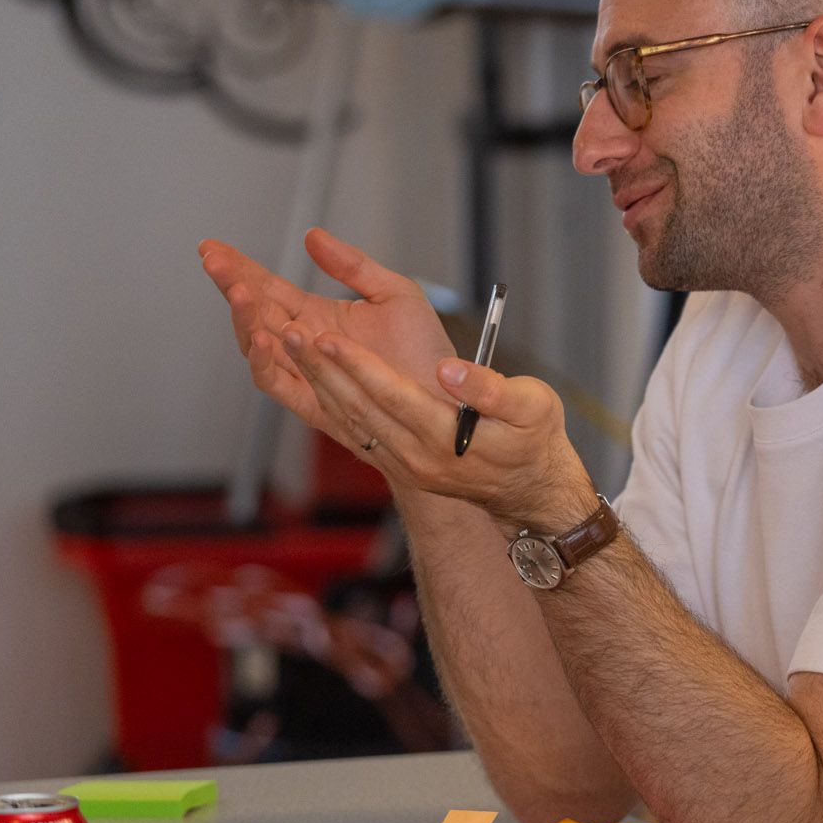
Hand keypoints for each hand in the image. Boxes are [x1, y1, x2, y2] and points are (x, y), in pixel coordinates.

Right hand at [199, 228, 457, 435]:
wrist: (448, 399)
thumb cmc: (425, 352)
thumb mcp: (395, 294)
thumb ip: (353, 265)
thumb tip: (312, 236)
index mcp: (318, 316)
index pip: (268, 287)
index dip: (239, 267)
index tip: (212, 247)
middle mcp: (305, 345)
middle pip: (254, 312)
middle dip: (232, 284)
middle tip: (214, 261)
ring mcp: (306, 372)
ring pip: (258, 346)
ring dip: (244, 318)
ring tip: (241, 292)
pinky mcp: (314, 401)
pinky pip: (277, 383)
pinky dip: (264, 361)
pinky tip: (262, 337)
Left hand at [277, 319, 595, 527]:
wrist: (533, 492)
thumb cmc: (536, 442)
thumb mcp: (532, 407)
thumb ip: (490, 389)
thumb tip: (449, 371)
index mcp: (448, 439)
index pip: (393, 397)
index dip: (358, 366)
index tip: (329, 337)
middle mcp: (418, 457)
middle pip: (359, 407)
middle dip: (320, 368)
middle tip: (287, 330)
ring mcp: (405, 465)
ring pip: (350, 419)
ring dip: (317, 381)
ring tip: (289, 344)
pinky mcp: (400, 465)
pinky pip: (355, 431)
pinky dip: (329, 402)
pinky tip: (312, 377)